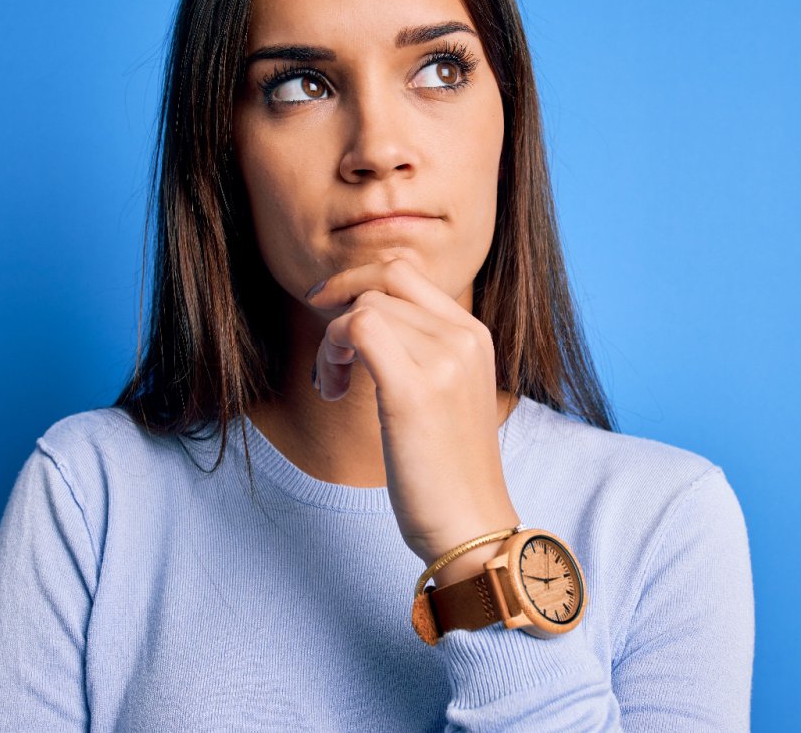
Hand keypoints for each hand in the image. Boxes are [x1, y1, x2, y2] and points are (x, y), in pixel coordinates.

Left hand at [305, 256, 518, 575]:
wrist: (471, 527)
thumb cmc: (446, 470)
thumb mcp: (444, 393)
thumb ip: (419, 350)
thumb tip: (361, 315)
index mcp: (474, 335)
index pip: (406, 273)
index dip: (358, 282)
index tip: (329, 312)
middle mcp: (464, 338)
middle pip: (382, 282)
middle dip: (339, 305)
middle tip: (326, 353)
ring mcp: (444, 360)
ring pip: (364, 306)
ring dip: (331, 343)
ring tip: (333, 386)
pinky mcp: (414, 390)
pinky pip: (358, 328)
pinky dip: (332, 351)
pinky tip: (333, 390)